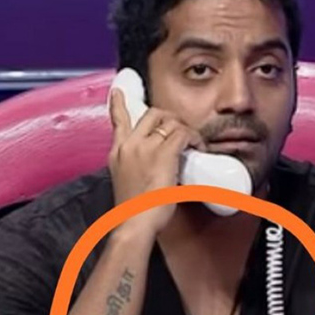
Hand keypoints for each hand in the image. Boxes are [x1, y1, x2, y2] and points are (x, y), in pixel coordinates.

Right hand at [108, 88, 205, 234]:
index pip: (118, 120)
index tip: (118, 91)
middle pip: (151, 113)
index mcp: (117, 152)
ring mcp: (145, 148)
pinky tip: (197, 146)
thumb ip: (134, 167)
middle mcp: (129, 145)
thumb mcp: (125, 182)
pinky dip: (193, 137)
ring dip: (184, 128)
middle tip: (179, 128)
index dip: (119, 103)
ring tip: (192, 142)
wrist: (133, 223)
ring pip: (169, 120)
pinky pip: (183, 133)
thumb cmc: (133, 210)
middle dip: (168, 116)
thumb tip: (154, 166)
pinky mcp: (163, 154)